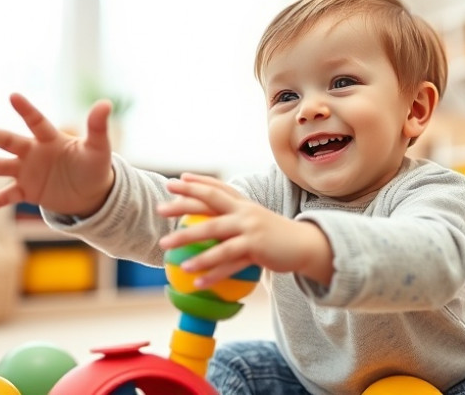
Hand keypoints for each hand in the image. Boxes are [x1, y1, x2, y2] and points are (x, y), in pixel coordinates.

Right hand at [0, 93, 115, 216]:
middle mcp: (33, 152)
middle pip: (8, 141)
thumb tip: (106, 103)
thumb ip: (98, 128)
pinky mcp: (27, 191)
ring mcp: (27, 171)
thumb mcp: (99, 149)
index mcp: (50, 139)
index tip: (14, 96)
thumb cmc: (95, 166)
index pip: (36, 122)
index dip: (27, 110)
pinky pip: (5, 197)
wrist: (91, 193)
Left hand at [157, 174, 333, 287]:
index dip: (195, 184)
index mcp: (243, 204)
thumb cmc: (274, 235)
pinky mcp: (257, 249)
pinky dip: (212, 273)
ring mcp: (251, 230)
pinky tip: (196, 282)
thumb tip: (208, 220)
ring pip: (216, 236)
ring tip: (167, 250)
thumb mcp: (254, 219)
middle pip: (209, 207)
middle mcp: (245, 213)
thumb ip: (234, 216)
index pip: (216, 189)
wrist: (305, 245)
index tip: (173, 181)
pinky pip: (230, 263)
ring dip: (190, 242)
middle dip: (183, 206)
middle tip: (160, 208)